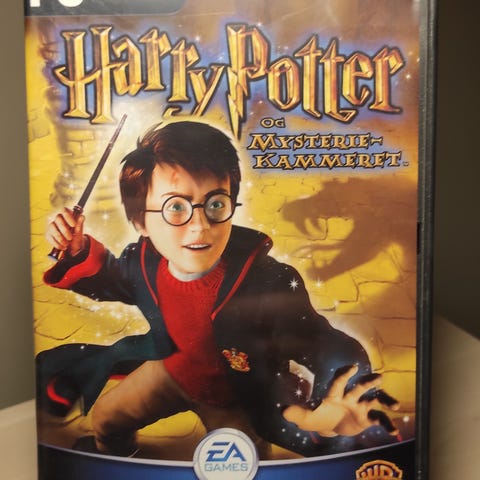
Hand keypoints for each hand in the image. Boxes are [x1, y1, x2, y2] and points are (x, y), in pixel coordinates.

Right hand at [46, 207, 85, 256]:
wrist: (73, 246)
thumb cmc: (76, 236)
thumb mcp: (79, 231)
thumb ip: (80, 224)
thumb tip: (82, 216)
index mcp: (67, 215)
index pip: (64, 210)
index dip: (68, 216)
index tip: (73, 225)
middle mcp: (58, 219)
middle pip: (58, 219)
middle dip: (64, 230)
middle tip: (70, 238)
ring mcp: (52, 226)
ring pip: (52, 227)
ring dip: (60, 237)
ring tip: (66, 244)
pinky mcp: (48, 234)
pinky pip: (49, 237)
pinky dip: (56, 243)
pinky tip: (62, 247)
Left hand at [282, 365, 398, 436]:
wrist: (329, 426)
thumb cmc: (317, 417)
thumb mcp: (307, 418)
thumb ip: (297, 413)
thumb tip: (283, 411)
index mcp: (334, 394)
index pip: (340, 381)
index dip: (345, 374)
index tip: (353, 367)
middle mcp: (350, 397)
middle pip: (360, 386)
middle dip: (369, 382)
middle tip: (379, 377)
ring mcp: (360, 406)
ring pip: (375, 400)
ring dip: (385, 400)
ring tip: (396, 405)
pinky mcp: (368, 418)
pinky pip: (380, 419)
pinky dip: (388, 424)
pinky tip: (395, 431)